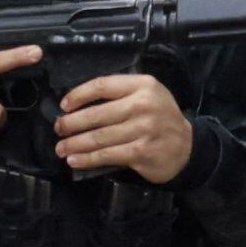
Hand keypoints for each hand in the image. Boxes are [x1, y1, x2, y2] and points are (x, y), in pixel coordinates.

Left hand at [56, 74, 193, 182]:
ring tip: (61, 148)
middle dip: (71, 123)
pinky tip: (75, 160)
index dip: (78, 95)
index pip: (102, 85)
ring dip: (74, 144)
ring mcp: (144, 129)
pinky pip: (107, 155)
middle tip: (58, 129)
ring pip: (99, 137)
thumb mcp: (147, 95)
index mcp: (143, 85)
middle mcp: (143, 105)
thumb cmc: (159, 118)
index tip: (64, 105)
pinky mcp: (141, 152)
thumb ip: (119, 94)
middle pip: (96, 114)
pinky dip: (87, 159)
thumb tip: (77, 103)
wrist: (187, 147)